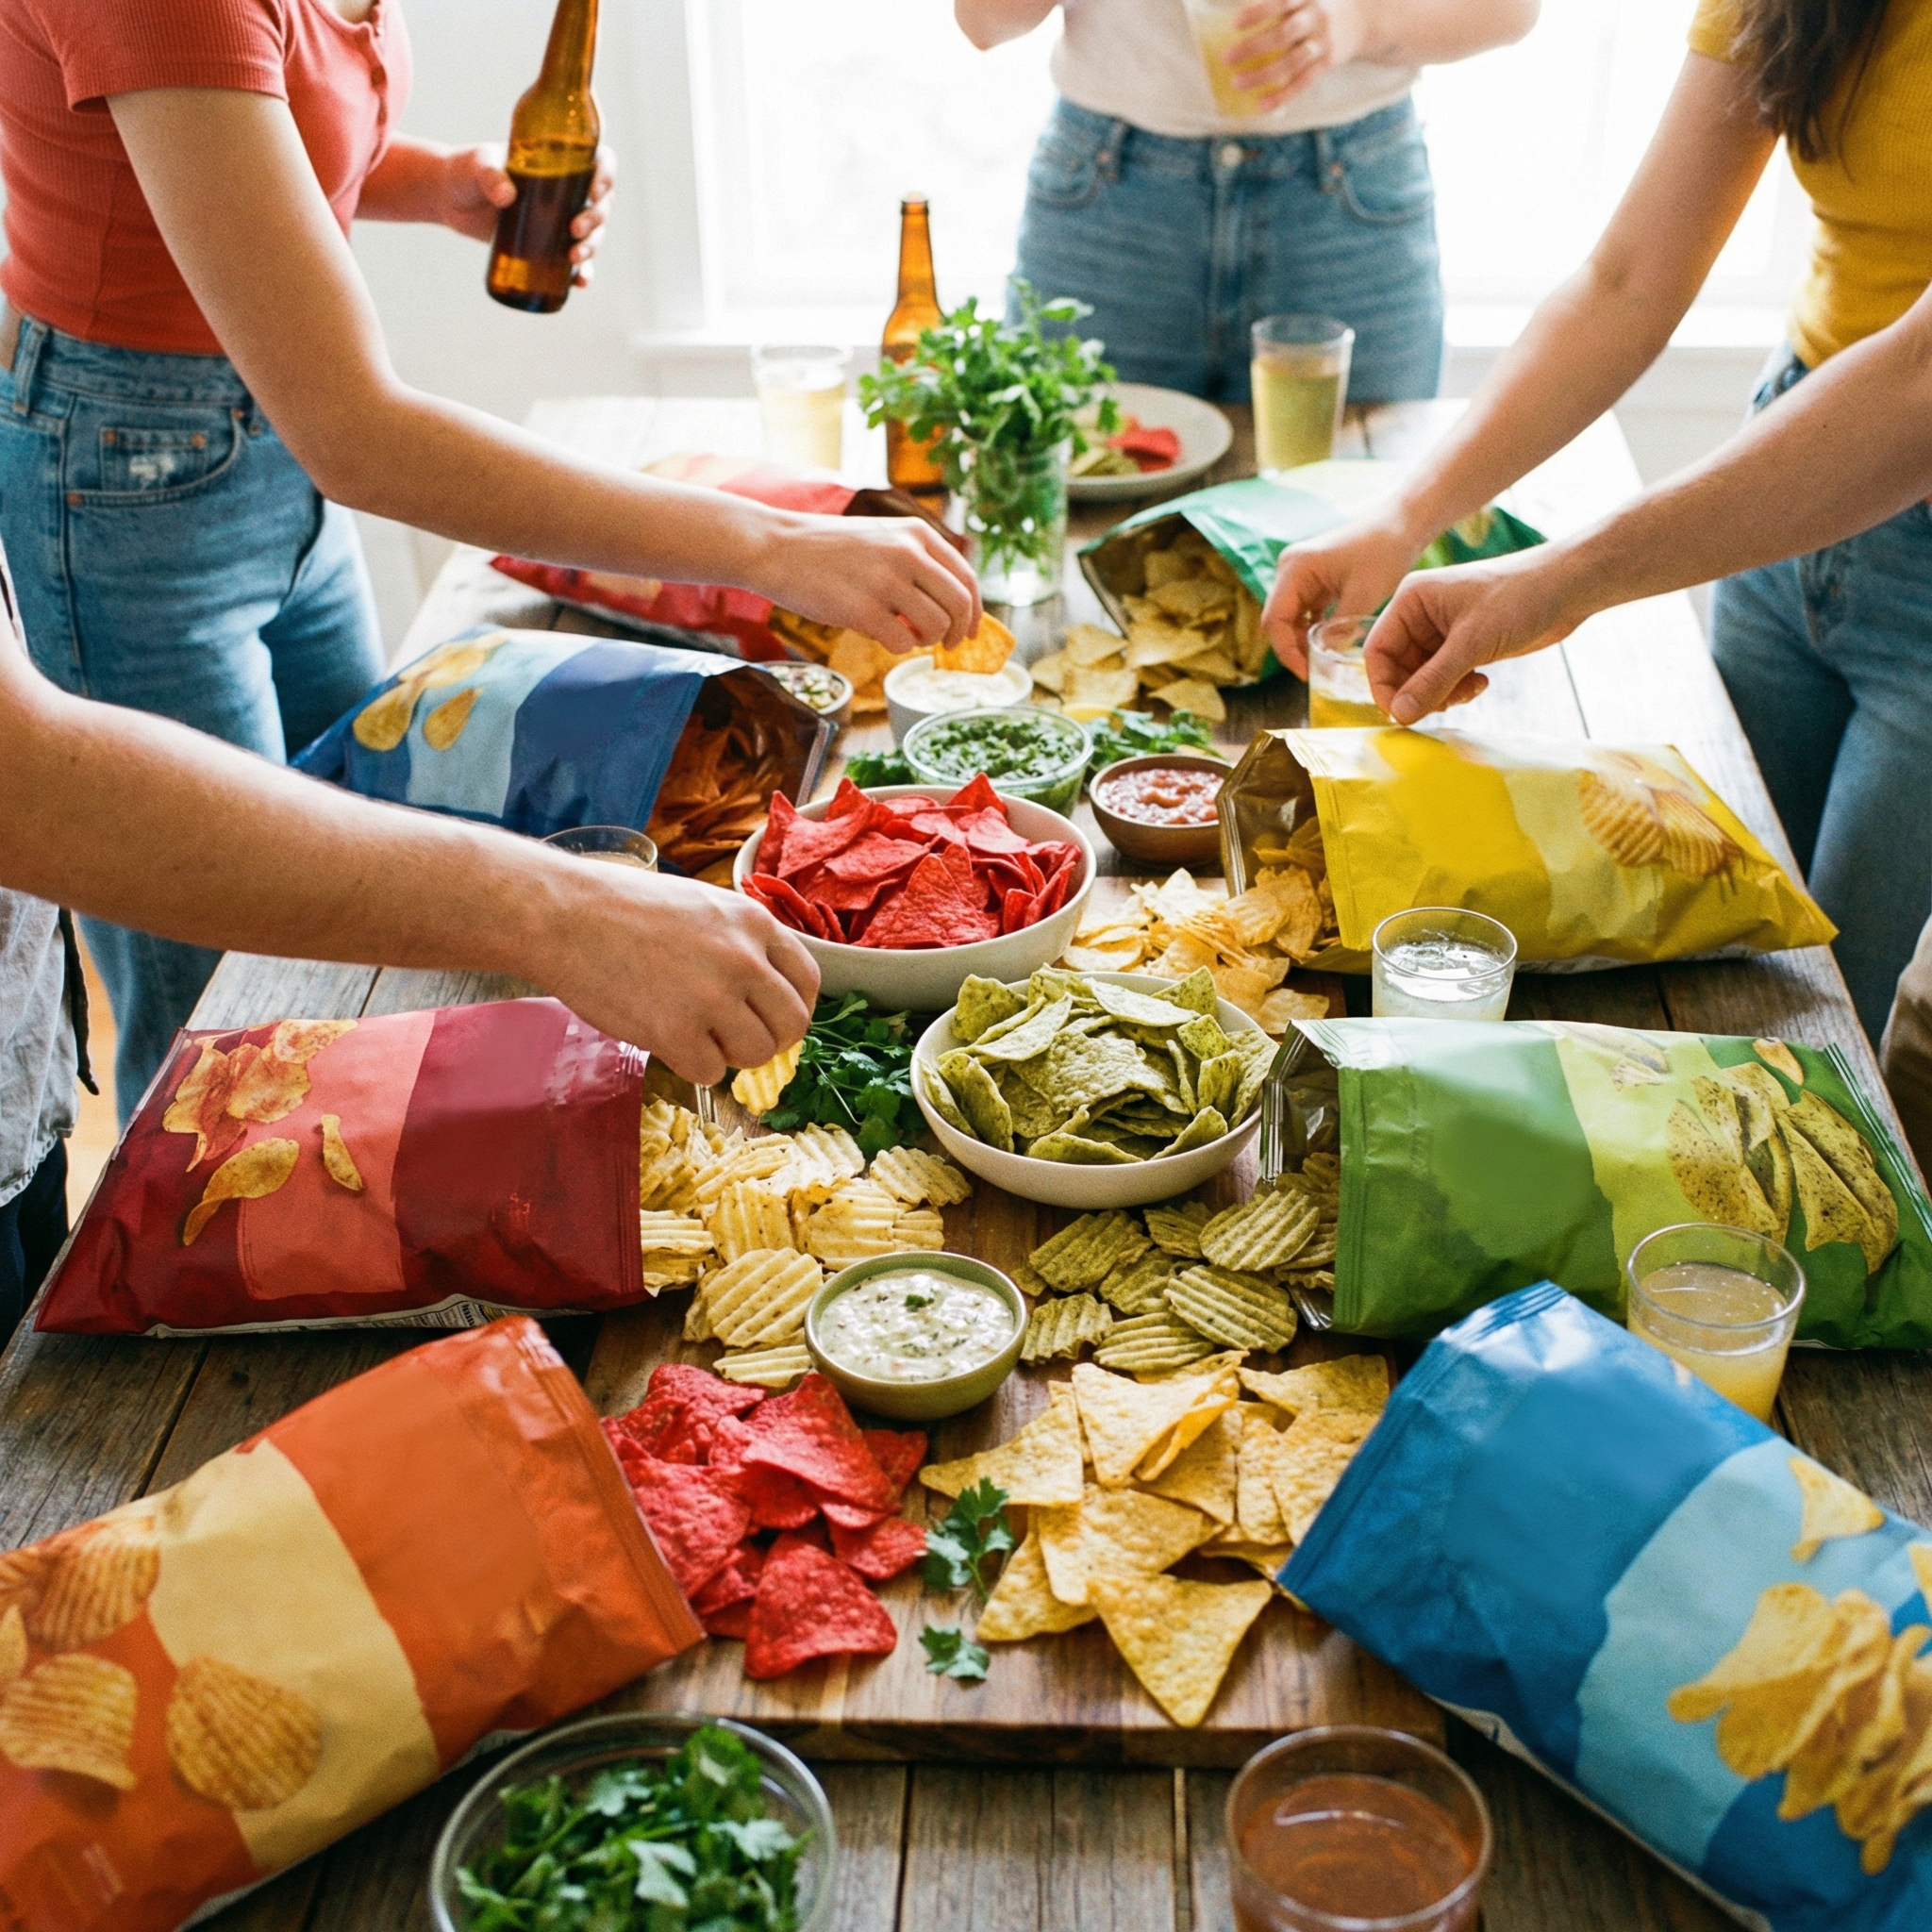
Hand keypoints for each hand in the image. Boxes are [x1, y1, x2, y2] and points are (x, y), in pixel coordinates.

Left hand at [438, 144, 617, 287]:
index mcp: (559, 160)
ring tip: (574, 258)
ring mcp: (559, 218)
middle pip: (600, 203)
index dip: (606, 176)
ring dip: (592, 246)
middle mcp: (566, 188)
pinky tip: (580, 282)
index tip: (594, 193)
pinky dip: (582, 272)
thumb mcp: (477, 166)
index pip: (598, 162)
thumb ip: (490, 175)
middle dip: (595, 219)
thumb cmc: (466, 171)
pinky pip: (576, 260)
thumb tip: (507, 197)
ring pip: (593, 233)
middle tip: (574, 230)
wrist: (451, 198)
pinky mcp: (549, 243)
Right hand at [538, 868, 818, 1087]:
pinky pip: (711, 1072)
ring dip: (730, 1055)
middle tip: (737, 1039)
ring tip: (695, 1034)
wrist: (564, 915)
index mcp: (754, 923)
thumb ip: (742, 943)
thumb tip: (768, 995)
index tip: (773, 1019)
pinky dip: (692, 1065)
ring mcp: (711, 997)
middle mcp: (743, 959)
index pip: (807, 981)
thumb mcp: (704, 906)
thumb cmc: (625, 908)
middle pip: (792, 1025)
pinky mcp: (676, 1032)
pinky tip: (668, 1040)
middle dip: (769, 1040)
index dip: (794, 1007)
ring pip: (756, 1054)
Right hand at [761, 514, 982, 649]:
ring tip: (904, 633)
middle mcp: (907, 554)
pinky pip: (903, 643)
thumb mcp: (881, 537)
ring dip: (925, 640)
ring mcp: (886, 582)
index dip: (975, 611)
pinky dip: (897, 646)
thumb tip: (952, 608)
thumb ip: (916, 562)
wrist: (776, 548)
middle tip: (947, 645)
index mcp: (916, 534)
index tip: (972, 631)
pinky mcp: (863, 610)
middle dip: (959, 632)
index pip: (966, 578)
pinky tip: (879, 633)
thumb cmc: (828, 549)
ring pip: (936, 627)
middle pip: (960, 605)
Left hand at [1226, 0, 1365, 107]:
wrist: (1364, 18)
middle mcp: (1316, 18)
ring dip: (1261, 75)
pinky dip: (1283, 95)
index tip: (1234, 24)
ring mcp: (1323, 42)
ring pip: (1290, 62)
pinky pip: (1303, 82)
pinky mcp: (1327, 63)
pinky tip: (1263, 104)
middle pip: (1282, 34)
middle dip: (1252, 47)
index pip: (1281, 3)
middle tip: (1226, 58)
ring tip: (1236, 83)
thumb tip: (1242, 15)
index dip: (1258, 13)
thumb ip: (1283, 3)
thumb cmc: (1320, 5)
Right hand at [1261, 513, 1420, 674]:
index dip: (1286, 651)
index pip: (1274, 620)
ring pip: (1290, 619)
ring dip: (1304, 641)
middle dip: (1294, 648)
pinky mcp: (1314, 580)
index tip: (1307, 673)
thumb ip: (1339, 631)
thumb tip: (1325, 664)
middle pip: (1278, 620)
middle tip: (1317, 671)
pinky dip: (1314, 630)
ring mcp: (1300, 574)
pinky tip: (1331, 643)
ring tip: (1326, 660)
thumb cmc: (1385, 550)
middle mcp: (1290, 570)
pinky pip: (1305, 612)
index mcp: (1295, 568)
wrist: (1403, 523)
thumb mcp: (1363, 596)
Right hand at [1364, 548, 1588, 723]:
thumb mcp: (1471, 642)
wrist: (1567, 587)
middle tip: (1444, 704)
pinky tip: (1480, 683)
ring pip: (1421, 677)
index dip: (1384, 686)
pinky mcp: (1464, 644)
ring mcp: (1442, 631)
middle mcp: (1420, 616)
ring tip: (1468, 691)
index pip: (1377, 652)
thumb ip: (1432, 680)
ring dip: (1440, 693)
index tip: (1402, 713)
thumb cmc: (1518, 597)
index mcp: (1411, 601)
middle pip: (1397, 668)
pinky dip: (1457, 688)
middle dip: (1418, 692)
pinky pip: (1444, 677)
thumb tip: (1400, 715)